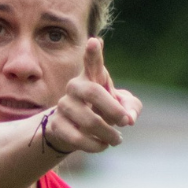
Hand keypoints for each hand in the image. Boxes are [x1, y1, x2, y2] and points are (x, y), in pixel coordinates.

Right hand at [43, 38, 141, 154]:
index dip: (93, 52)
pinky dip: (96, 145)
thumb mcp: (122, 106)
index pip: (92, 62)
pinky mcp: (56, 124)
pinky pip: (78, 138)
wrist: (74, 129)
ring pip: (88, 120)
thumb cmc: (102, 111)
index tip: (95, 42)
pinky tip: (102, 145)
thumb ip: (131, 107)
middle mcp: (75, 87)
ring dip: (108, 134)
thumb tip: (129, 118)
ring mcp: (63, 105)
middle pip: (93, 92)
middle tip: (125, 122)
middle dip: (113, 109)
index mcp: (92, 76)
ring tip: (116, 139)